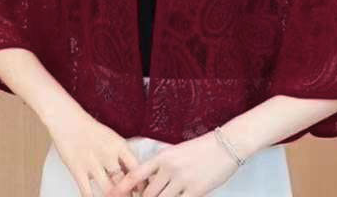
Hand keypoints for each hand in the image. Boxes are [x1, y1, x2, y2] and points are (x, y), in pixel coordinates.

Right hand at [46, 107, 147, 196]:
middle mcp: (109, 154)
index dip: (142, 184)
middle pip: (125, 182)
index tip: (143, 192)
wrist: (68, 120)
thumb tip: (132, 174)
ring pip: (109, 191)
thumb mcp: (112, 139)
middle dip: (129, 194)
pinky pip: (88, 193)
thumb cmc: (90, 130)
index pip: (137, 168)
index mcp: (120, 145)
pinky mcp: (78, 170)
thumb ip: (121, 156)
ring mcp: (93, 163)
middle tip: (130, 196)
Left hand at [105, 130, 240, 196]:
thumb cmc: (202, 148)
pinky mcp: (195, 190)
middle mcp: (169, 168)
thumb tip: (150, 183)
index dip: (122, 187)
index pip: (136, 174)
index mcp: (163, 156)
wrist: (226, 144)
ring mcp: (182, 181)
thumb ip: (163, 167)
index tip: (110, 194)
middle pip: (147, 194)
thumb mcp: (178, 152)